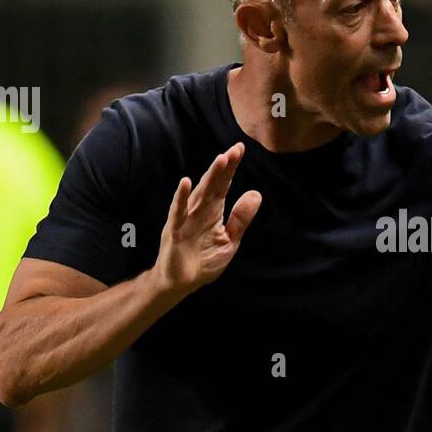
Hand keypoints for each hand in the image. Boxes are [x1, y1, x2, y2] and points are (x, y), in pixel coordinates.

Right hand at [153, 142, 261, 296]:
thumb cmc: (204, 260)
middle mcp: (199, 210)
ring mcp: (186, 219)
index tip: (240, 149)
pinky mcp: (174, 230)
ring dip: (209, 177)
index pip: (223, 185)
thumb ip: (241, 218)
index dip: (231, 168)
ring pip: (199, 193)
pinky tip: (185, 182)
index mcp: (213, 211)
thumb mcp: (230, 240)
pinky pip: (178, 212)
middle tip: (235, 150)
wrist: (182, 282)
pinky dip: (180, 198)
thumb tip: (256, 194)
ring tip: (220, 160)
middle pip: (213, 185)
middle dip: (224, 167)